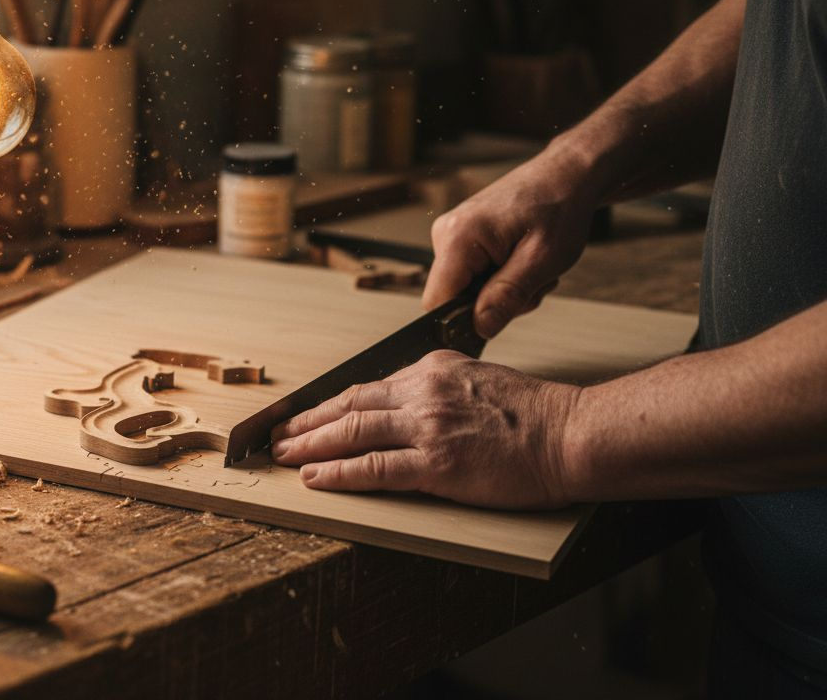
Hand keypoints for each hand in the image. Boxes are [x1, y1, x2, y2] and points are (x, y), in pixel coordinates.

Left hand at [270, 351, 581, 509]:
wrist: (571, 434)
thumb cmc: (534, 413)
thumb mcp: (478, 379)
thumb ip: (438, 387)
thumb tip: (404, 401)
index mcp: (432, 369)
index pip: (366, 386)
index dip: (329, 404)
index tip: (305, 415)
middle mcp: (423, 392)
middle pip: (349, 405)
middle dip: (307, 423)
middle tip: (277, 436)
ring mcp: (428, 427)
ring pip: (353, 432)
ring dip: (311, 445)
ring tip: (284, 456)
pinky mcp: (438, 464)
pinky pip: (375, 469)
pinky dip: (339, 473)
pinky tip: (316, 478)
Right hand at [423, 153, 599, 338]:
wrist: (568, 175)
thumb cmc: (560, 208)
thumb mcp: (542, 260)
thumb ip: (507, 296)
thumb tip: (480, 328)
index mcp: (458, 237)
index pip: (437, 302)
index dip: (465, 319)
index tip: (502, 312)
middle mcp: (445, 233)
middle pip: (454, 297)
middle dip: (494, 302)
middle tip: (532, 282)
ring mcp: (452, 233)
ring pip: (466, 289)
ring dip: (503, 290)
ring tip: (532, 267)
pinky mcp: (462, 236)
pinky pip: (472, 274)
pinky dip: (501, 277)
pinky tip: (522, 260)